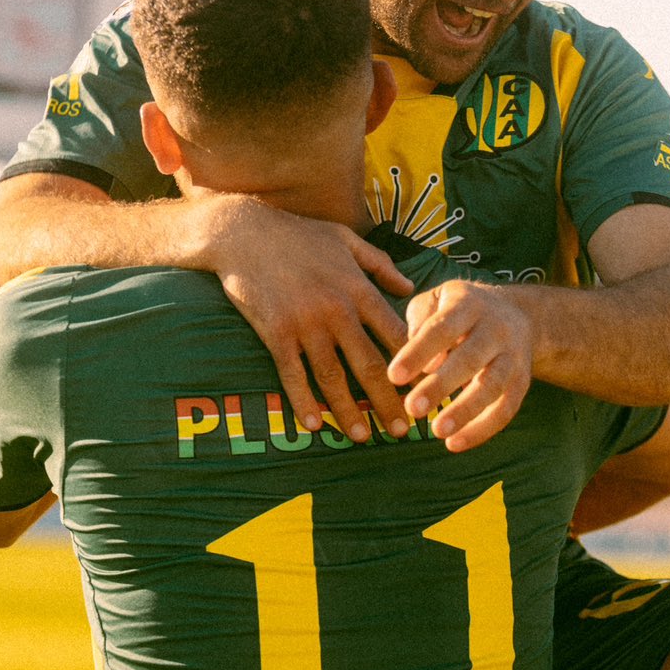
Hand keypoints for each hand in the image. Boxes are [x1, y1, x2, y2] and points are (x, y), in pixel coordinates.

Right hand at [200, 196, 413, 441]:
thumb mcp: (347, 239)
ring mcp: (305, 324)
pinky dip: (303, 401)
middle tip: (403, 431)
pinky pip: (292, 375)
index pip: (395, 334)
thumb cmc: (299, 234)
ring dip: (349, 411)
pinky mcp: (276, 333)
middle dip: (388, 401)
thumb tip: (411, 289)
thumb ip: (381, 265)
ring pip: (333, 377)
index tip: (425, 389)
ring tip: (362, 437)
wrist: (243, 232)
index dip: (414, 364)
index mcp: (358, 289)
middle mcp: (336, 310)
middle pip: (370, 365)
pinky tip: (314, 424)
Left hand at [387, 279, 532, 451]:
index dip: (418, 352)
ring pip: (493, 386)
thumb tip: (421, 363)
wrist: (517, 314)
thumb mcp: (437, 299)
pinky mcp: (523, 381)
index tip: (393, 376)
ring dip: (466, 411)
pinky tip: (455, 444)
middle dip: (441, 385)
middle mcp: (496, 328)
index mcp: (468, 304)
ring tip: (438, 431)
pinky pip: (506, 409)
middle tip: (413, 409)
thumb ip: (420, 322)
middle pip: (470, 358)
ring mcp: (513, 355)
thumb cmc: (461, 309)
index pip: (441, 328)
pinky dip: (483, 429)